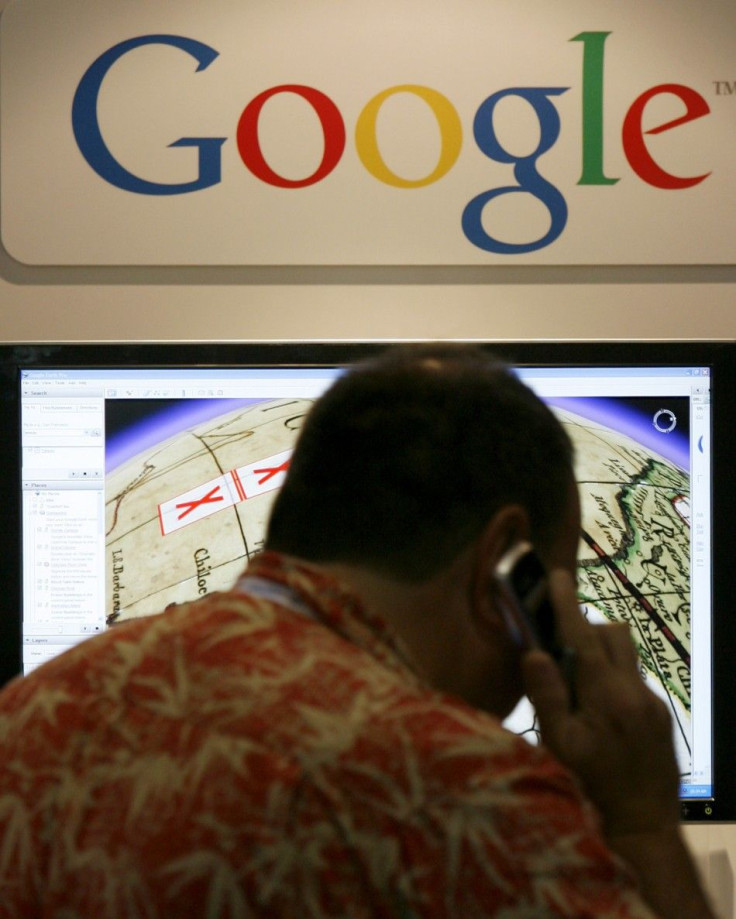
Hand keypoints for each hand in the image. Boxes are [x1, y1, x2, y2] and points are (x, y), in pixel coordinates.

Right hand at [522, 569, 680, 838]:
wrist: (643, 823)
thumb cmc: (593, 785)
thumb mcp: (561, 745)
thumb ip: (547, 696)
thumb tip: (534, 654)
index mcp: (606, 696)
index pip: (584, 636)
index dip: (567, 604)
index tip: (558, 577)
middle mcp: (634, 690)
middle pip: (612, 635)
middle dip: (585, 630)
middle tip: (560, 650)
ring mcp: (650, 701)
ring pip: (625, 655)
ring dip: (600, 655)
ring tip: (578, 686)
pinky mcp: (658, 713)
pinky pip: (632, 679)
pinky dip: (611, 680)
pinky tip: (598, 714)